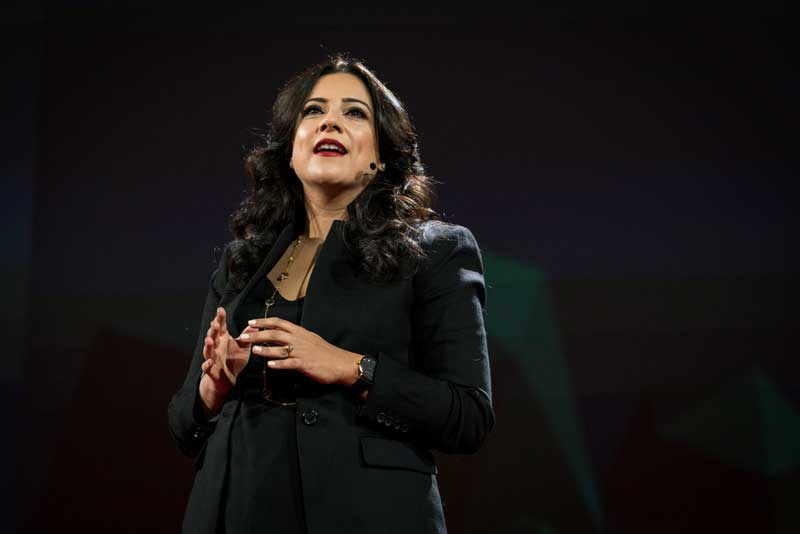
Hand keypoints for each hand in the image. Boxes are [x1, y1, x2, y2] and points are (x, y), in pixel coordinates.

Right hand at [200, 307, 253, 394]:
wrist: (228, 379)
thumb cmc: (234, 361)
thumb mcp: (244, 348)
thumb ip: (247, 337)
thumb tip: (255, 326)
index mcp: (223, 339)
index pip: (221, 327)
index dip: (220, 318)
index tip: (220, 309)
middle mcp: (216, 347)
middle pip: (213, 336)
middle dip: (213, 330)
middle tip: (215, 324)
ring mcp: (212, 358)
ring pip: (208, 350)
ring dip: (207, 345)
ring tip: (209, 340)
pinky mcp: (211, 370)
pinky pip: (207, 367)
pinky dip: (207, 365)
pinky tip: (209, 362)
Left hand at [239, 317, 361, 386]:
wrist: (342, 363)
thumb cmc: (326, 353)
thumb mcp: (311, 339)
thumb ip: (297, 337)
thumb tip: (283, 336)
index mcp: (300, 332)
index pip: (279, 322)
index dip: (264, 321)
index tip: (251, 323)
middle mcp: (299, 339)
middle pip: (274, 333)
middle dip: (257, 334)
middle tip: (244, 337)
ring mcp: (302, 351)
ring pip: (280, 348)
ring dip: (265, 349)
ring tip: (254, 350)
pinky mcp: (305, 364)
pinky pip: (290, 363)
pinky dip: (279, 364)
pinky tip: (270, 365)